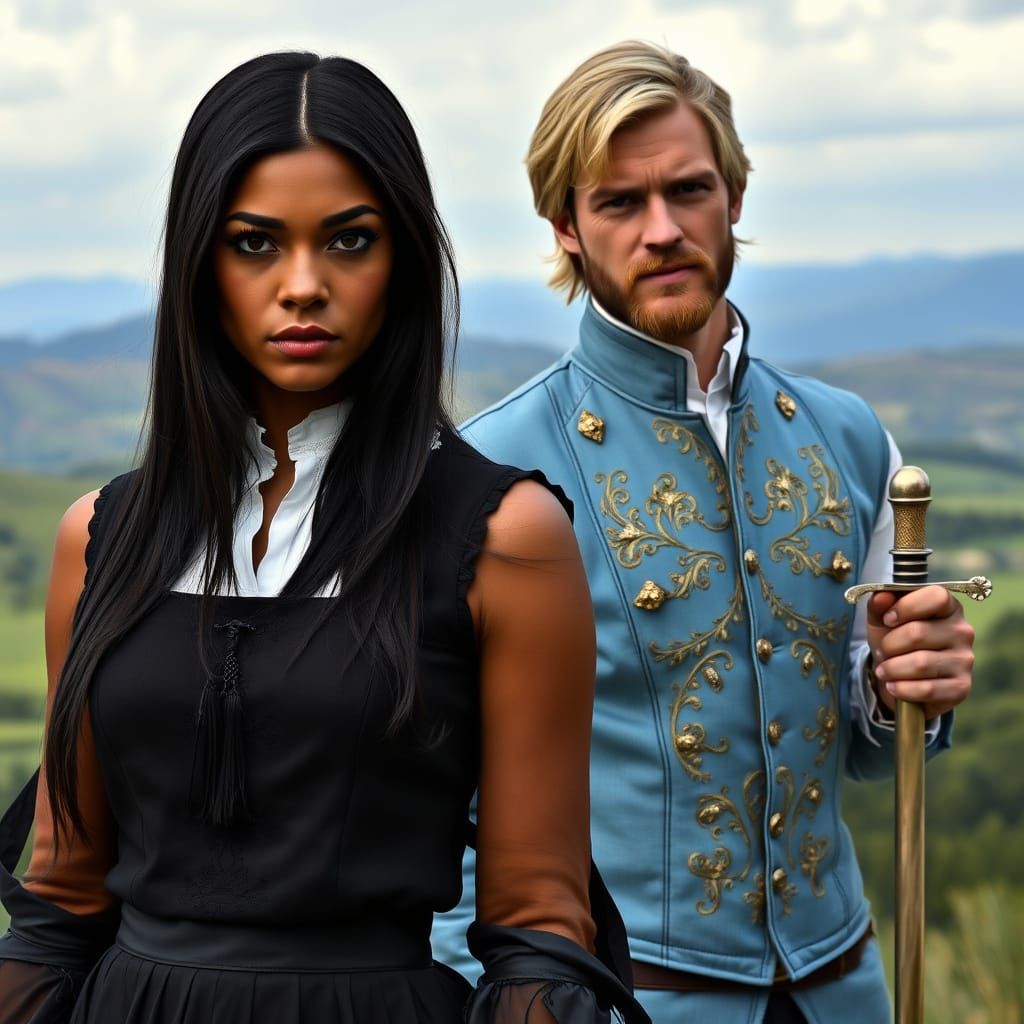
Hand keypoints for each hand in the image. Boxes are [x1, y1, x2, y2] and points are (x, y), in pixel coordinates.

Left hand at [867, 585, 974, 718]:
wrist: (902, 677)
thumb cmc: (896, 641)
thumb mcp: (882, 619)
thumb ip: (880, 605)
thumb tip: (880, 596)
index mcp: (947, 607)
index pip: (936, 597)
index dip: (907, 606)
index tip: (887, 619)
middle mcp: (962, 631)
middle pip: (918, 633)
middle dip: (890, 645)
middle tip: (882, 652)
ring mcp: (964, 660)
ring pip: (920, 663)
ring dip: (892, 669)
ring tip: (884, 670)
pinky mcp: (961, 687)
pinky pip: (927, 689)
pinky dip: (902, 689)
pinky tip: (893, 686)